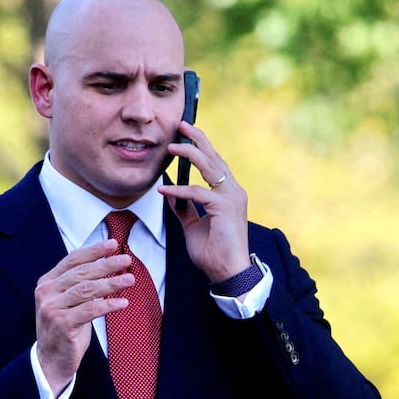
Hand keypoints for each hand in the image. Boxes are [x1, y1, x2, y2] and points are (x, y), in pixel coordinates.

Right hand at [34, 239, 133, 394]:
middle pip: (82, 273)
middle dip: (107, 265)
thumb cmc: (64, 327)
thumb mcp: (68, 301)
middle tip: (126, 260)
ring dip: (111, 283)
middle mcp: (47, 292)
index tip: (113, 244)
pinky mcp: (62, 324)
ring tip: (130, 280)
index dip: (94, 251)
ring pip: (87, 289)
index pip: (72, 259)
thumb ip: (79, 283)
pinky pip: (90, 310)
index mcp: (47, 282)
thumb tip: (107, 263)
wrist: (50, 359)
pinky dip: (108, 305)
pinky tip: (123, 304)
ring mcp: (52, 308)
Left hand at [159, 121, 250, 281]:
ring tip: (170, 146)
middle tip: (181, 124)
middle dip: (197, 138)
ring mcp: (232, 198)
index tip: (185, 134)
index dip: (201, 146)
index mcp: (228, 193)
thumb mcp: (193, 226)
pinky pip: (197, 192)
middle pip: (214, 157)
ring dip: (189, 153)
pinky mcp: (225, 208)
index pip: (214, 163)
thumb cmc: (213, 252)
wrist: (228, 273)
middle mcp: (233, 191)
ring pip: (210, 167)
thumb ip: (184, 208)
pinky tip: (164, 190)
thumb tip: (170, 193)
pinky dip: (179, 190)